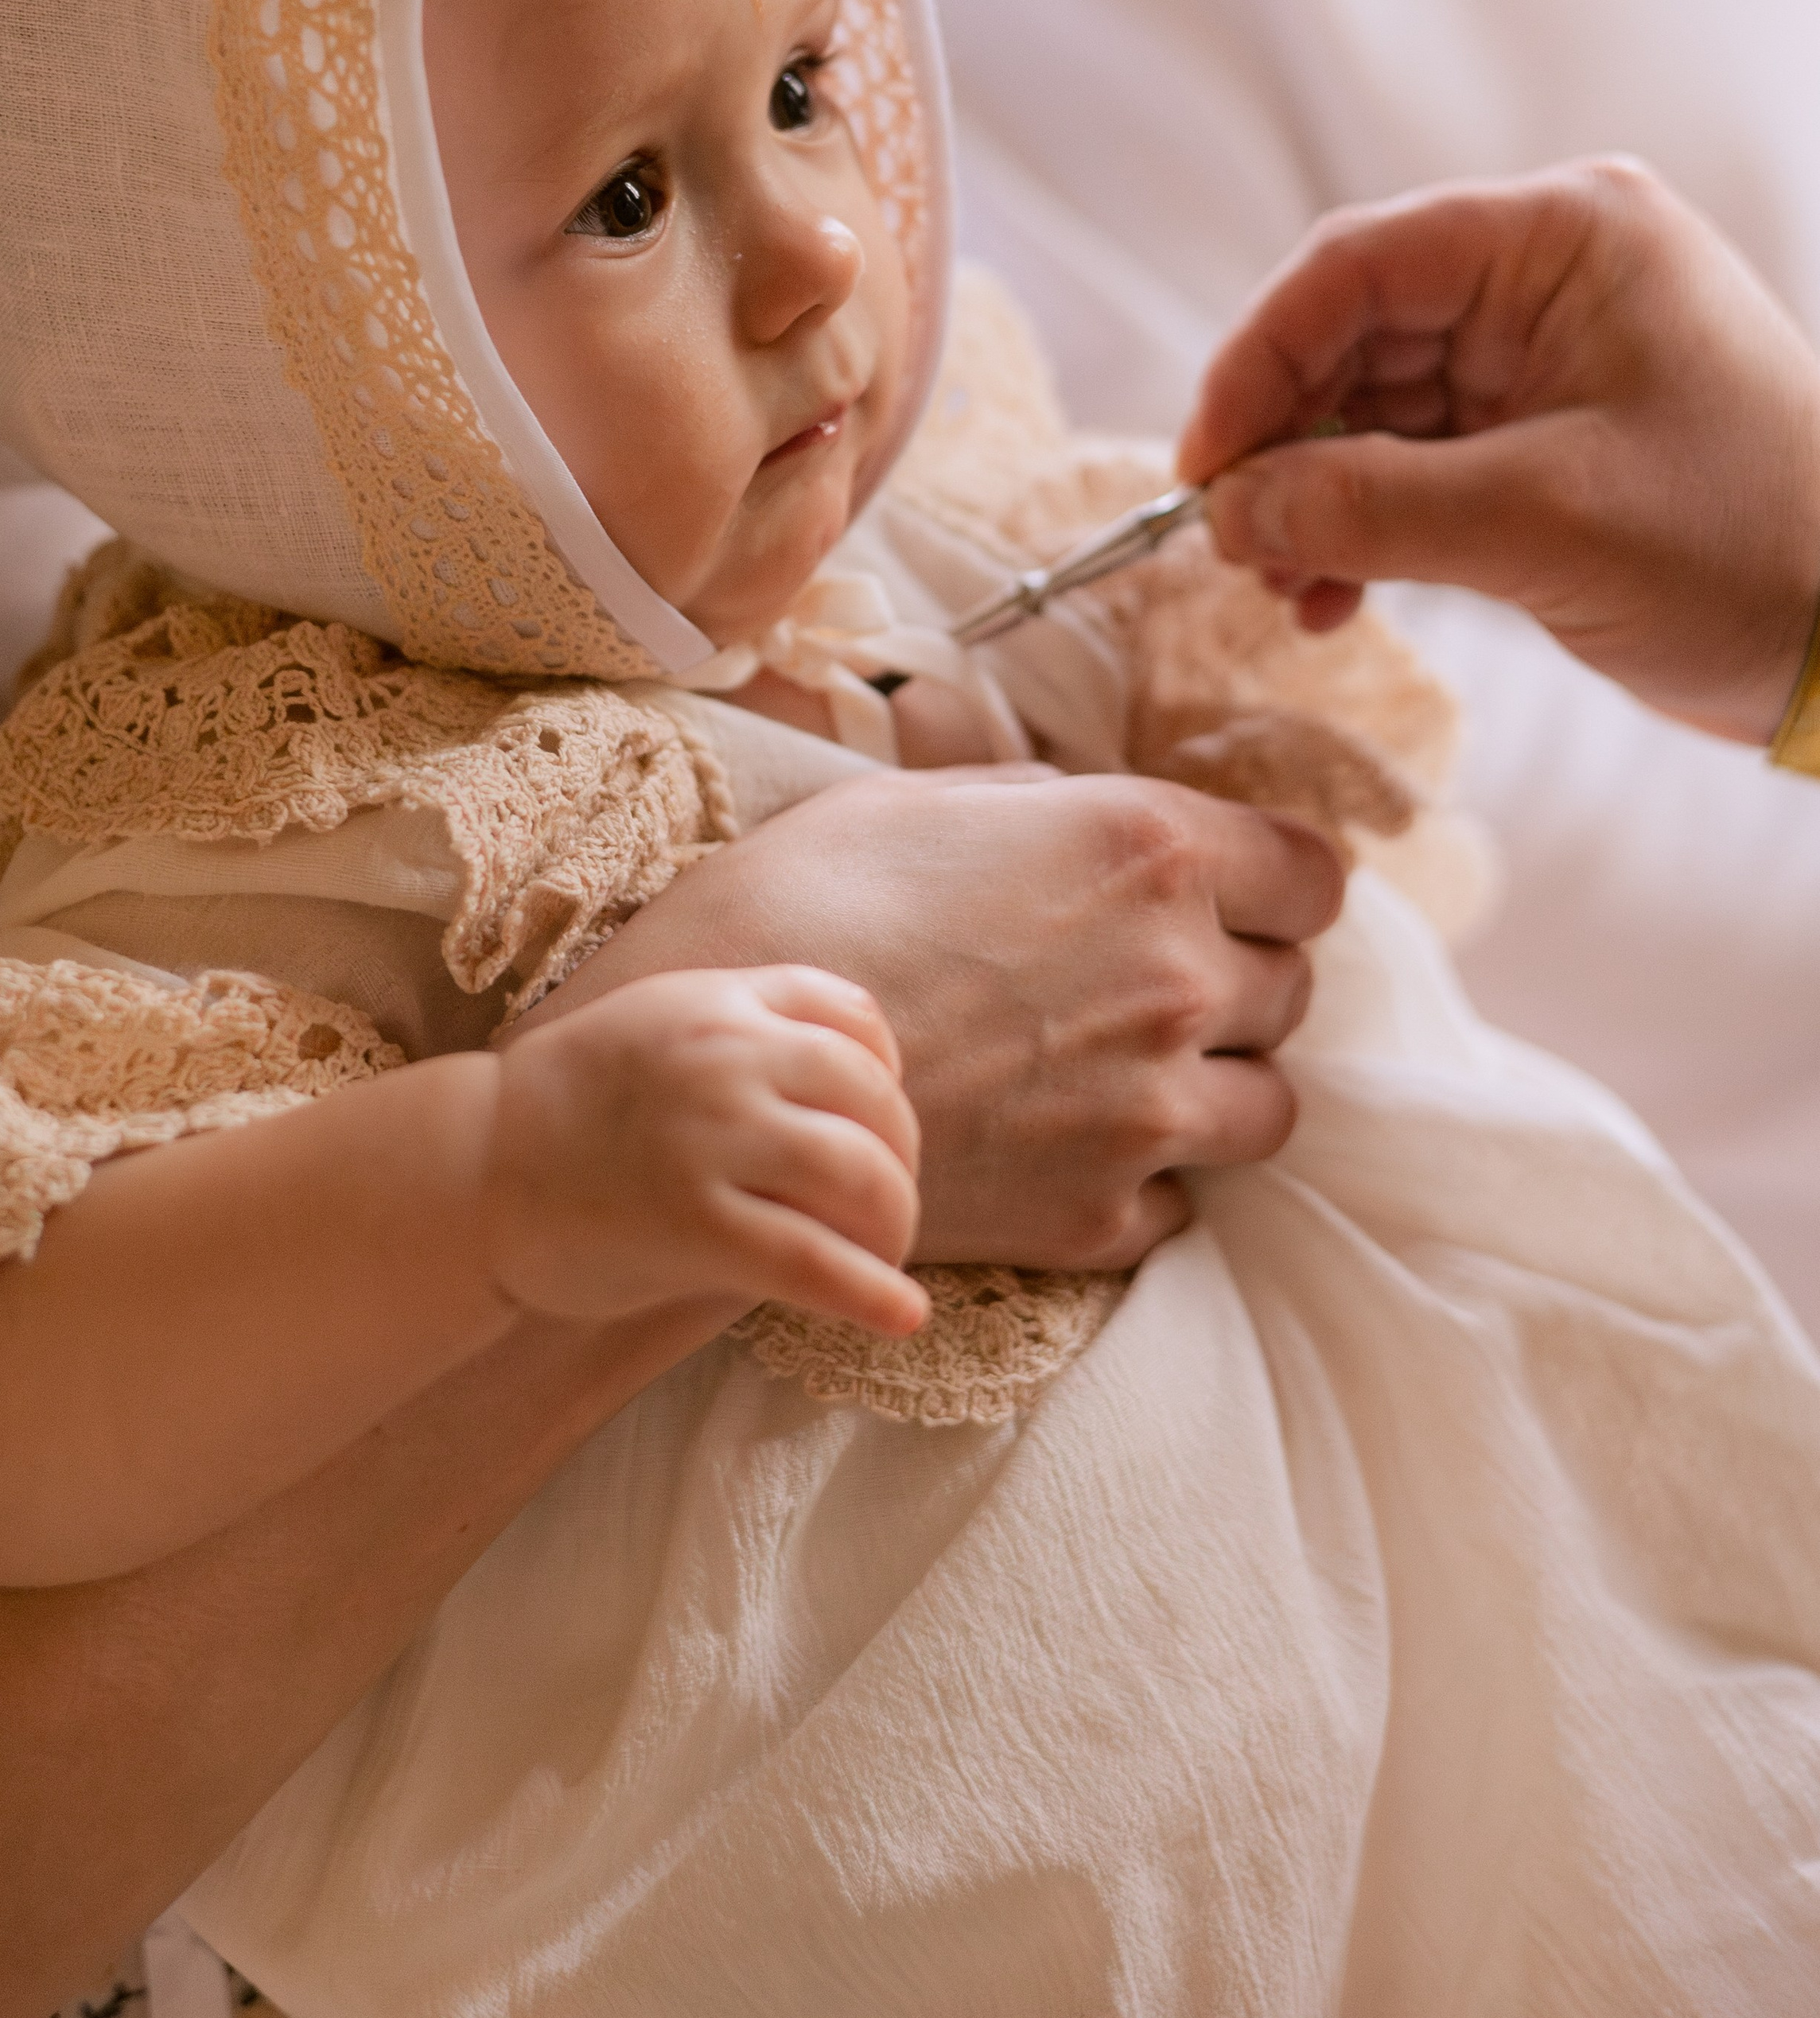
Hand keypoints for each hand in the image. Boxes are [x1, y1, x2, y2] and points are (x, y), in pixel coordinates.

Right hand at [484, 968, 926, 1337]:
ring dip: (894, 1227)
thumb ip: (743, 1032)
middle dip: (899, 1164)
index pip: (856, 1021)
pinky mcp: (695, 1226)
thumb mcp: (658, 1024)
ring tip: (882, 1260)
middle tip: (884, 1211)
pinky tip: (901, 1319)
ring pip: (863, 1177)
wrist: (472, 1171)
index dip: (888, 1079)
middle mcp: (725, 1058)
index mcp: (719, 1003)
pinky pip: (815, 1262)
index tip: (878, 1127)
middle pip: (875, 1104)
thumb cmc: (569, 1110)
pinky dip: (873, 1295)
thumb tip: (853, 1088)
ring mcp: (710, 1140)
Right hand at [526, 770, 1343, 1269]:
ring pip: (1267, 1107)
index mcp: (1146, 849)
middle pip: (1293, 989)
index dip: (1272, 885)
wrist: (704, 1086)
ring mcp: (1147, 1111)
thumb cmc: (790, 913)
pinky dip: (1144, 1177)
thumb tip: (1081, 802)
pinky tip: (1063, 1142)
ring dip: (1216, 1085)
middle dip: (1237, 979)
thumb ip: (1039, 800)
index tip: (1232, 896)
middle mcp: (1176, 979)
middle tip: (1142, 982)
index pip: (1313, 874)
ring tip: (1121, 1073)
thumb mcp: (910, 803)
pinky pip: (1182, 1201)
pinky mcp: (1099, 1217)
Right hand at [1179, 157, 1819, 743]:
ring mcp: (1548, 352)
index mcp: (1566, 237)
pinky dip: (1362, 524)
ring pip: (1371, 404)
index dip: (1255, 363)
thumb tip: (1227, 510)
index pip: (1355, 265)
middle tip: (1232, 544)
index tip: (1203, 472)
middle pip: (1352, 332)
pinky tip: (1333, 598)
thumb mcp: (1540, 526)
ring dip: (1313, 497)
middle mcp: (1550, 274)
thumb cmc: (1749, 552)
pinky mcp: (1546, 431)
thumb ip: (1367, 509)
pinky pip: (1414, 458)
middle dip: (1282, 443)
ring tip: (1282, 589)